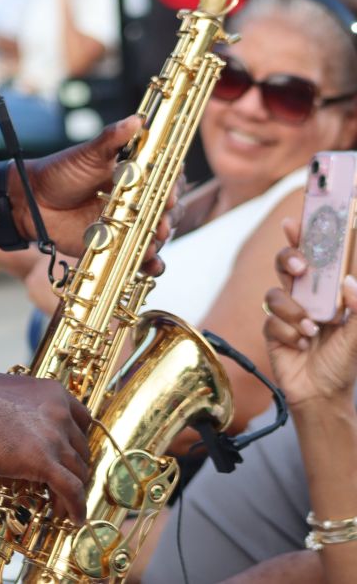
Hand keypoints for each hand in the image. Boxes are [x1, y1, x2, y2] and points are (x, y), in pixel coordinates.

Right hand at [0, 368, 91, 523]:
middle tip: (63, 486)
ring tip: (64, 508)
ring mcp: (54, 437)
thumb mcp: (10, 396)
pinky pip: (72, 490)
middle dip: (74, 470)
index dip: (78, 444)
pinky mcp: (42, 461)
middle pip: (81, 450)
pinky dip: (76, 507)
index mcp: (53, 393)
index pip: (83, 422)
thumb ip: (26, 412)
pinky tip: (73, 518)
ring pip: (79, 472)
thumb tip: (22, 432)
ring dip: (74, 493)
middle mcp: (60, 413)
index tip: (70, 458)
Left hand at [14, 116, 171, 274]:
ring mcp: (127, 224)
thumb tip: (138, 119)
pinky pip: (139, 257)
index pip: (165, 178)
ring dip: (159, 239)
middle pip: (165, 209)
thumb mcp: (87, 153)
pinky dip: (149, 263)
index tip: (171, 190)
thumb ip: (112, 139)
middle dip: (168, 215)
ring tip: (154, 241)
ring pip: (155, 233)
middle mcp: (135, 200)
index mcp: (133, 175)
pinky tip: (152, 264)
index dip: (173, 184)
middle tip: (162, 218)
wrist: (32, 202)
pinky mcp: (116, 245)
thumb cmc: (60, 172)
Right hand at [263, 218, 356, 408]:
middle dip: (288, 259)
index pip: (313, 257)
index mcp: (325, 292)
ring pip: (275, 293)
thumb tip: (348, 281)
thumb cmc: (344, 362)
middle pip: (285, 263)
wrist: (323, 395)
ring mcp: (286, 312)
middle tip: (299, 268)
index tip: (294, 222)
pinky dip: (288, 332)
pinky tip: (301, 344)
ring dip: (294, 311)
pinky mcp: (272, 330)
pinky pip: (271, 321)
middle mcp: (304, 297)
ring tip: (311, 330)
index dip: (302, 236)